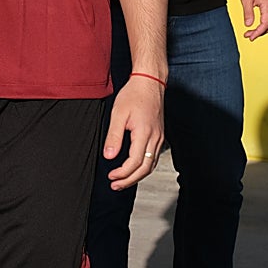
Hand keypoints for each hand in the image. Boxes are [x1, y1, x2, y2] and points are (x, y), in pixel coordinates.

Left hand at [103, 75, 164, 189]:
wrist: (150, 82)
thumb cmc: (133, 94)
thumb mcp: (118, 114)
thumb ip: (114, 137)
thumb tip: (109, 157)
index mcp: (145, 133)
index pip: (135, 162)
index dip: (123, 173)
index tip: (111, 176)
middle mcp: (155, 138)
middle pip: (145, 168)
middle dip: (130, 180)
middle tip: (115, 185)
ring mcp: (159, 137)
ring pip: (151, 165)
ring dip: (137, 175)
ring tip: (122, 181)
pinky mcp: (159, 135)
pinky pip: (153, 157)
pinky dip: (144, 167)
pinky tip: (134, 168)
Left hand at [240, 0, 267, 39]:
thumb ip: (248, 13)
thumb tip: (248, 25)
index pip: (265, 24)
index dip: (258, 32)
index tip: (250, 37)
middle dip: (259, 33)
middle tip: (248, 36)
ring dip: (261, 29)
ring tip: (250, 32)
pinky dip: (263, 24)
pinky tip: (255, 26)